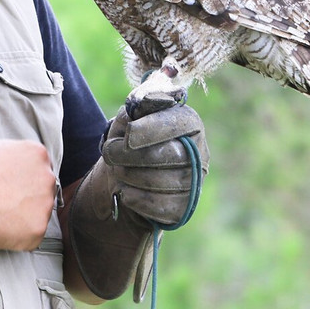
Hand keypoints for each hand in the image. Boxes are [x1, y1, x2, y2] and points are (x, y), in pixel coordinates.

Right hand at [0, 139, 56, 250]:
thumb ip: (13, 155)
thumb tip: (12, 163)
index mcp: (36, 154)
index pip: (39, 166)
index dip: (23, 176)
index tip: (14, 183)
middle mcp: (46, 178)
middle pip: (42, 189)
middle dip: (27, 196)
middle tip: (6, 199)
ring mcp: (45, 204)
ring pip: (38, 212)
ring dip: (23, 215)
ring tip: (0, 213)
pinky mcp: (38, 228)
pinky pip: (31, 234)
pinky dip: (18, 234)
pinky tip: (1, 227)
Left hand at [103, 98, 208, 227]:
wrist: (127, 174)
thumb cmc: (130, 138)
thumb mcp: (129, 117)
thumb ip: (137, 106)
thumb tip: (145, 101)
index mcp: (189, 124)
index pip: (180, 124)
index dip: (152, 129)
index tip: (128, 135)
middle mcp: (199, 154)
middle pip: (170, 155)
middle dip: (130, 154)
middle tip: (110, 153)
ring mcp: (194, 184)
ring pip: (161, 182)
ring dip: (128, 175)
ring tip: (117, 170)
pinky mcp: (182, 208)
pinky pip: (158, 205)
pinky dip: (134, 197)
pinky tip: (125, 190)